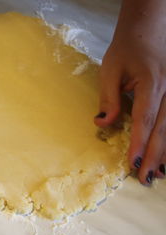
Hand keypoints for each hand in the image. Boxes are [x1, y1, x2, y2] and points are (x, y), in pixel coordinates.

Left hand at [95, 30, 165, 184]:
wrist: (149, 29)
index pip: (145, 119)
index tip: (133, 162)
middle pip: (163, 129)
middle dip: (154, 155)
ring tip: (157, 175)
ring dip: (165, 153)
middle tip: (144, 179)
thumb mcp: (111, 69)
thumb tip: (102, 124)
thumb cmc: (127, 48)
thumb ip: (108, 98)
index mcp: (151, 84)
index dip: (139, 142)